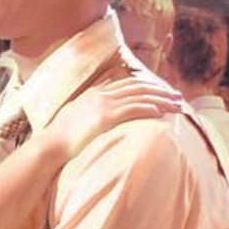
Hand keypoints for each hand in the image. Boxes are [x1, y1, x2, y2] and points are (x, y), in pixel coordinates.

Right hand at [45, 77, 180, 164]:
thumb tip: (99, 113)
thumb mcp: (76, 116)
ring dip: (161, 100)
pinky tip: (161, 113)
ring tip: (176, 105)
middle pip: (138, 88)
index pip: (128, 84)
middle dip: (160, 91)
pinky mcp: (105, 117)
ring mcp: (103, 105)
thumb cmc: (61, 135)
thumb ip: (89, 109)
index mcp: (96, 94)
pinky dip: (149, 109)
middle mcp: (101, 95)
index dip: (148, 86)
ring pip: (139, 97)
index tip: (162, 90)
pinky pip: (133, 109)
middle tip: (177, 96)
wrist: (51, 144)